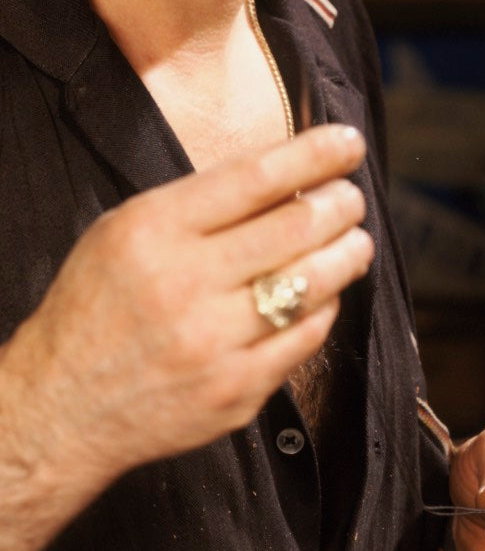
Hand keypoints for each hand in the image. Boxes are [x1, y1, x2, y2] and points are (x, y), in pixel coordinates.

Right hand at [1, 123, 372, 488]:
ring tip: (355, 240)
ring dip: (349, 254)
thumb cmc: (99, 307)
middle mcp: (183, 284)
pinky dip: (325, 308)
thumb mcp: (124, 231)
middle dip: (341, 204)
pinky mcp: (236, 392)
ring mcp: (213, 343)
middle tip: (351, 198)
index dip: (315, 155)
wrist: (62, 407)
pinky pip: (306, 338)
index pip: (255, 177)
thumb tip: (290, 176)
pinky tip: (325, 293)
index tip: (348, 144)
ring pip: (314, 284)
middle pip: (297, 228)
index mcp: (152, 231)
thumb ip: (199, 204)